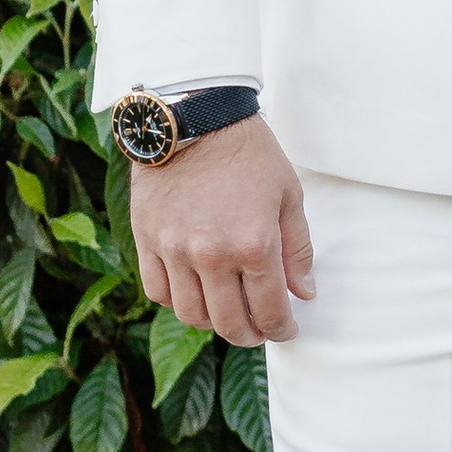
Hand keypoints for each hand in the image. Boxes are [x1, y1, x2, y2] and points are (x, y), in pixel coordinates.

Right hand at [131, 115, 315, 345]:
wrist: (195, 117)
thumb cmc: (249, 153)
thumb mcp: (288, 195)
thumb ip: (297, 249)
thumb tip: (304, 294)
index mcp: (255, 245)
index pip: (269, 311)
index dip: (281, 329)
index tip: (286, 330)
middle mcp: (213, 255)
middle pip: (230, 322)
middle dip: (250, 335)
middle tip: (258, 331)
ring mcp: (175, 251)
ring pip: (191, 315)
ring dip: (213, 324)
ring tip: (226, 314)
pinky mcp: (148, 241)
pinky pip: (158, 292)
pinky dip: (177, 302)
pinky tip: (194, 293)